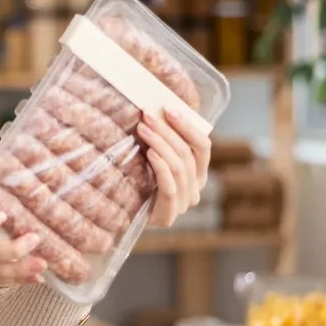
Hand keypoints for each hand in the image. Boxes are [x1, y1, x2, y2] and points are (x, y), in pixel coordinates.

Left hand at [137, 107, 211, 226]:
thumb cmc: (137, 182)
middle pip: (187, 154)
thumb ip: (162, 143)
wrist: (122, 216)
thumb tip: (154, 110)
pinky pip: (170, 187)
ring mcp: (184, 203)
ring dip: (160, 144)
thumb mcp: (153, 160)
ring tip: (142, 128)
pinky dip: (161, 167)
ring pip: (179, 168)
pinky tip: (150, 153)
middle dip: (167, 131)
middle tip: (147, 116)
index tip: (169, 109)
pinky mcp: (168, 214)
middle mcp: (196, 189)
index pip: (203, 147)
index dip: (188, 127)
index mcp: (198, 174)